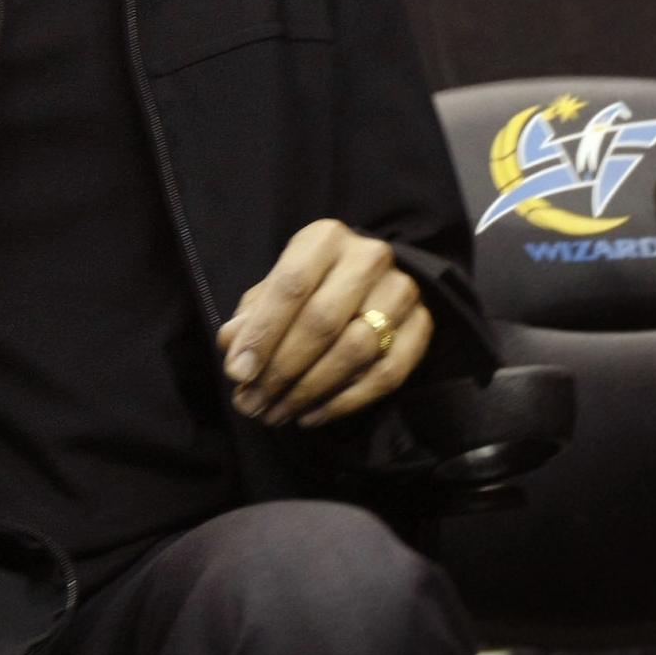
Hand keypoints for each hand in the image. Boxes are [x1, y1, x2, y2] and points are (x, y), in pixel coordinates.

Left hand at [217, 220, 434, 426]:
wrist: (371, 281)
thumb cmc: (311, 286)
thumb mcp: (275, 289)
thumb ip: (253, 316)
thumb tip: (232, 347)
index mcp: (326, 238)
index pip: (291, 286)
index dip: (263, 333)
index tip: (238, 373)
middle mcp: (369, 258)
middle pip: (323, 321)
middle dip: (282, 370)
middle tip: (253, 403)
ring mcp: (402, 292)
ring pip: (356, 350)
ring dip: (309, 391)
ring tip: (276, 413)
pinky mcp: (423, 326)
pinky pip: (387, 374)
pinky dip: (345, 402)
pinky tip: (311, 416)